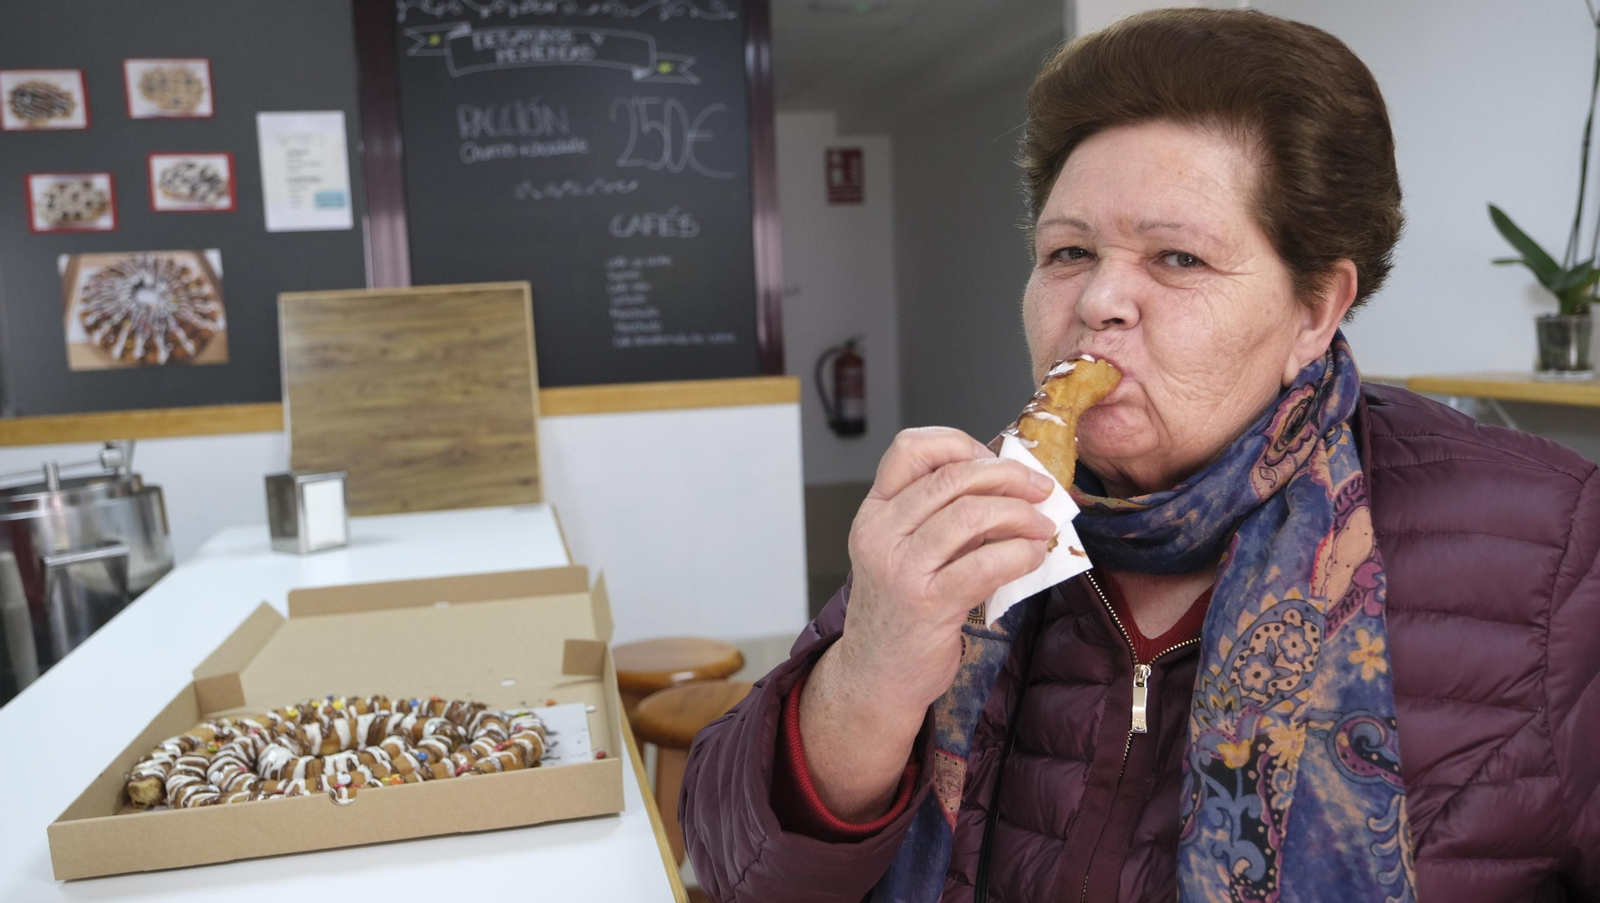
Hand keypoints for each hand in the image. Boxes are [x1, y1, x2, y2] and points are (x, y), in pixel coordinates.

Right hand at [835, 427, 1054, 715]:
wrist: (876, 675)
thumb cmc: (900, 610)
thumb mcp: (904, 552)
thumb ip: (940, 516)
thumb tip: (1007, 483)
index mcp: (874, 513)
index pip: (909, 448)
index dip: (958, 443)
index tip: (992, 459)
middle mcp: (881, 534)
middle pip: (952, 477)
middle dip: (1008, 476)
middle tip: (1040, 488)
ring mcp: (900, 569)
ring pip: (971, 515)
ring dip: (1021, 515)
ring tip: (1042, 526)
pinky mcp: (928, 605)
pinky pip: (985, 564)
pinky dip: (1020, 553)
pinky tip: (1033, 556)